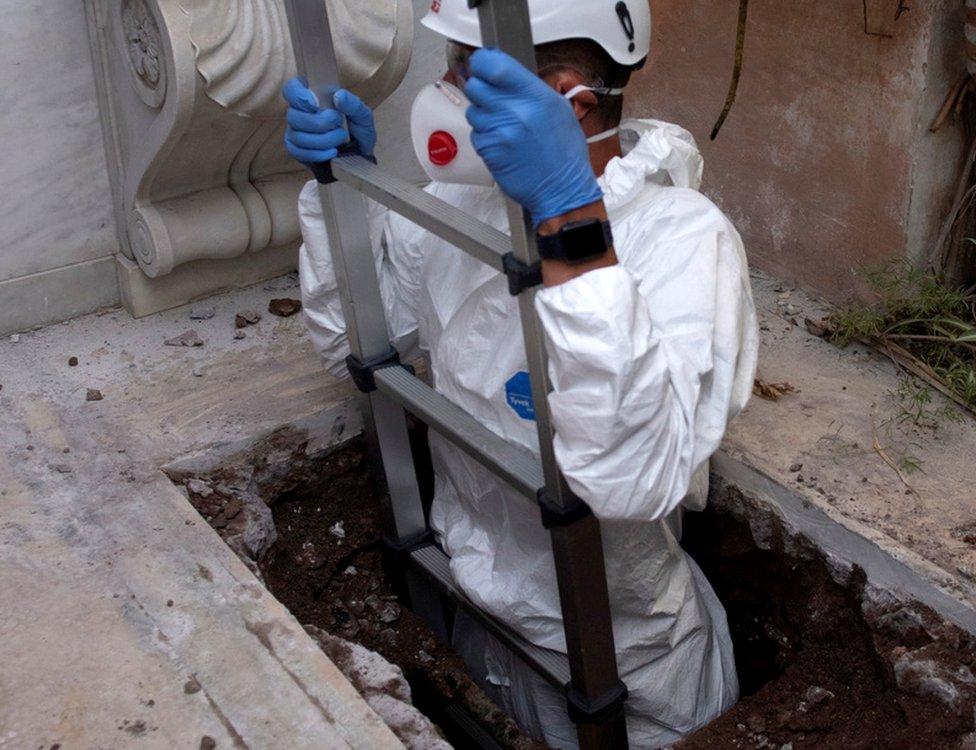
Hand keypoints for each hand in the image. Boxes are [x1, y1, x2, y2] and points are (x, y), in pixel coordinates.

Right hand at [282, 78, 376, 163]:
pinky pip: (298, 152)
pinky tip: (332, 152)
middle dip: (318, 122)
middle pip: (293, 115)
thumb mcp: (362, 115)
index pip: (291, 88)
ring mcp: (296, 132)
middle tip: (337, 122)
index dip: (297, 95)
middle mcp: (299, 112)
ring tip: (340, 137)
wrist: (360, 155)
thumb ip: (353, 104)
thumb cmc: (358, 130)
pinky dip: (317, 154)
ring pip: (297, 136)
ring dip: (322, 139)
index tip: (315, 104)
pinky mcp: (297, 150)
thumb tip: (338, 96)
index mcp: (312, 96)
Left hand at [464, 49, 602, 226]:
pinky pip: (476, 133)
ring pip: (473, 111)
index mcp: (536, 96)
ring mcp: (499, 131)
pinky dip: (485, 136)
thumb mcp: (557, 109)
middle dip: (481, 89)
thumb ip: (529, 89)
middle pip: (476, 86)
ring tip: (505, 127)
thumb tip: (505, 74)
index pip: (495, 66)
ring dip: (484, 115)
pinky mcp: (488, 150)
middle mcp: (515, 111)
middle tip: (493, 98)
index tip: (482, 64)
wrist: (561, 189)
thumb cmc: (563, 153)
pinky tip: (503, 143)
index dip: (483, 62)